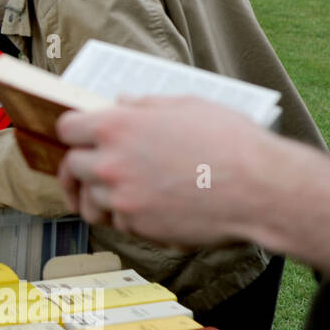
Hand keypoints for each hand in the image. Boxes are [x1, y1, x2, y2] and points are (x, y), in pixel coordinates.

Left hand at [54, 96, 274, 247]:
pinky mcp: (139, 227)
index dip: (75, 131)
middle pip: (72, 166)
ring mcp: (122, 199)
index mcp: (117, 126)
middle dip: (83, 165)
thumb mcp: (187, 106)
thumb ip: (144, 105)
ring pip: (91, 201)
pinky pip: (120, 222)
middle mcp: (110, 164)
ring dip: (101, 196)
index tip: (81, 137)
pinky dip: (130, 217)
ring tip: (118, 193)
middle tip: (96, 168)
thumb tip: (120, 102)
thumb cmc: (232, 143)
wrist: (263, 190)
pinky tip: (152, 206)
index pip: (66, 128)